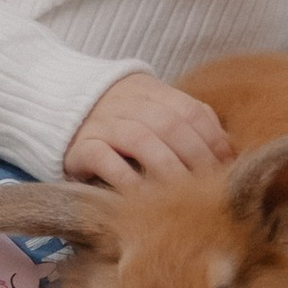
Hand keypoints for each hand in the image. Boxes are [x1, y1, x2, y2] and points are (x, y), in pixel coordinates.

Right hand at [62, 70, 234, 189]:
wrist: (57, 107)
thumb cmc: (119, 123)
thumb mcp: (154, 114)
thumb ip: (187, 127)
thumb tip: (229, 156)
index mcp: (153, 91)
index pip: (193, 112)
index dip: (214, 141)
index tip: (226, 169)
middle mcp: (129, 101)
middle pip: (171, 125)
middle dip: (195, 158)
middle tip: (209, 189)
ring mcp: (102, 122)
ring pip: (141, 139)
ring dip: (166, 168)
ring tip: (182, 196)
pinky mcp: (79, 145)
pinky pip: (104, 159)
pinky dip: (126, 178)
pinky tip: (142, 197)